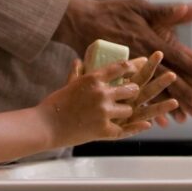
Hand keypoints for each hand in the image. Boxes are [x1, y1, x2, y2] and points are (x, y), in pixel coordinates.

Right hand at [41, 59, 173, 147]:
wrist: (46, 125)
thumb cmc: (55, 104)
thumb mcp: (68, 84)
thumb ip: (77, 72)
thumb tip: (78, 60)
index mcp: (93, 78)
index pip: (119, 68)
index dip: (131, 67)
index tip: (136, 67)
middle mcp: (101, 93)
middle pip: (129, 89)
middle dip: (133, 91)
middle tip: (133, 93)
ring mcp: (104, 112)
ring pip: (128, 109)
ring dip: (126, 111)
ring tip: (124, 113)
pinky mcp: (104, 130)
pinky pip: (125, 129)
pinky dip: (135, 128)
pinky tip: (145, 125)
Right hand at [56, 0, 191, 123]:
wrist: (81, 22)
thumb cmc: (111, 12)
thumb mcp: (139, 6)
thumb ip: (165, 11)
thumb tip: (186, 7)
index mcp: (146, 40)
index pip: (173, 56)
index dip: (189, 65)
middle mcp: (138, 58)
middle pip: (165, 79)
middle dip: (184, 93)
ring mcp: (127, 70)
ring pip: (151, 93)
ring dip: (168, 106)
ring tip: (184, 118)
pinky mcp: (115, 80)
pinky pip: (132, 97)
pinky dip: (144, 110)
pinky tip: (156, 121)